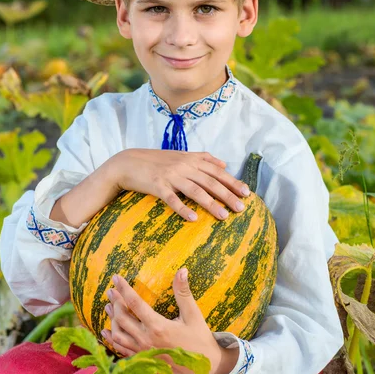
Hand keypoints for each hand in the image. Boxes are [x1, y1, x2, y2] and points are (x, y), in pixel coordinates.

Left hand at [101, 269, 238, 373]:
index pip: (135, 303)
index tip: (116, 277)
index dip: (124, 289)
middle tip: (111, 291)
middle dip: (115, 302)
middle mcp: (146, 339)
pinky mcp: (142, 359)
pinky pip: (121, 349)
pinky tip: (106, 331)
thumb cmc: (199, 338)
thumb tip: (182, 270)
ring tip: (108, 306)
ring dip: (112, 319)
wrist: (204, 368)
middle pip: (122, 318)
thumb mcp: (193, 314)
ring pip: (118, 334)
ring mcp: (142, 351)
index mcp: (158, 326)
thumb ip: (183, 292)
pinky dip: (112, 339)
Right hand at [111, 149, 250, 221]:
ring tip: (224, 216)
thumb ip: (202, 158)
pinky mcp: (157, 186)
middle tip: (241, 208)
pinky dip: (183, 209)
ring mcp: (171, 176)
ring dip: (211, 204)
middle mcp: (183, 166)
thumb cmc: (156, 161)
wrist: (128, 163)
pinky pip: (172, 199)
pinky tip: (194, 219)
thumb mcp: (180, 155)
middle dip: (228, 195)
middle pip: (210, 182)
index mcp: (191, 159)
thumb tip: (223, 163)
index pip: (217, 171)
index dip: (232, 182)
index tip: (246, 193)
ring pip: (195, 191)